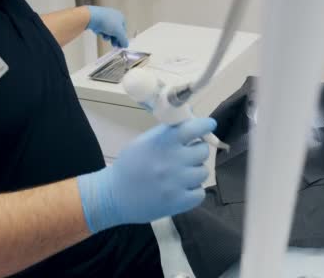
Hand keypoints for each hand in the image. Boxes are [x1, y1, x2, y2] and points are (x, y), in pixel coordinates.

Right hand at [77, 118, 215, 232]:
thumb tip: (192, 121)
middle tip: (186, 156)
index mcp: (163, 142)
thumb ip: (167, 132)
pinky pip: (200, 192)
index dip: (205, 125)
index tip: (209, 125)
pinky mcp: (179, 202)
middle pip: (202, 151)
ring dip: (195, 172)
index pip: (194, 128)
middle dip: (196, 152)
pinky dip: (193, 191)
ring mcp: (177, 182)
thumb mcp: (144, 142)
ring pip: (203, 172)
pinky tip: (181, 189)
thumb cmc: (129, 166)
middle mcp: (172, 160)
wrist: (113, 197)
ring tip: (181, 175)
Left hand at [86, 6, 128, 47]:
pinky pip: (102, 29)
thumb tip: (125, 44)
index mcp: (120, 16)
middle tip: (114, 44)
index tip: (121, 44)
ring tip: (106, 38)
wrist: (91, 17)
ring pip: (108, 31)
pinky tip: (100, 34)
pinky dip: (102, 33)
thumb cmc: (106, 21)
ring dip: (108, 36)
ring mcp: (105, 18)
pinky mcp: (97, 21)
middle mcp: (113, 16)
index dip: (122, 38)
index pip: (124, 30)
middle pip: (116, 31)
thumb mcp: (119, 33)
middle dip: (115, 38)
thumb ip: (123, 40)